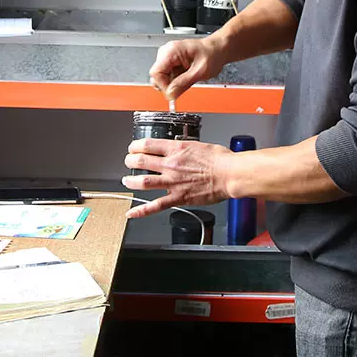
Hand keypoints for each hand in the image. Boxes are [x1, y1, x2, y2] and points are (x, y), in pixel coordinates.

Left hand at [122, 139, 236, 217]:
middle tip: (128, 161)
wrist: (230, 174)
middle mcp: (171, 164)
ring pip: (143, 181)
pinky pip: (156, 205)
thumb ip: (185, 148)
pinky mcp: (178, 197)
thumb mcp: (199, 145)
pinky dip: (142, 210)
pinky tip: (132, 213)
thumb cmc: (220, 160)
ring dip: (131, 181)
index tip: (133, 147)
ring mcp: (173, 182)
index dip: (136, 146)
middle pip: (141, 161)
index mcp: (177, 149)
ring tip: (126, 180)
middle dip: (130, 160)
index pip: (147, 144)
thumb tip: (179, 149)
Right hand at [148, 38, 226, 100]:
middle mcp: (166, 52)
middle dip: (169, 85)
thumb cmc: (212, 54)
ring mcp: (167, 58)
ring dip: (173, 83)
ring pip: (162, 78)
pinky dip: (176, 81)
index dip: (163, 86)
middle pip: (157, 76)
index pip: (156, 73)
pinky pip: (168, 77)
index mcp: (171, 51)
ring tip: (188, 78)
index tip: (173, 93)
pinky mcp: (170, 63)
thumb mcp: (200, 71)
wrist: (217, 50)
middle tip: (184, 86)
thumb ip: (183, 83)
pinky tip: (186, 77)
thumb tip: (170, 94)